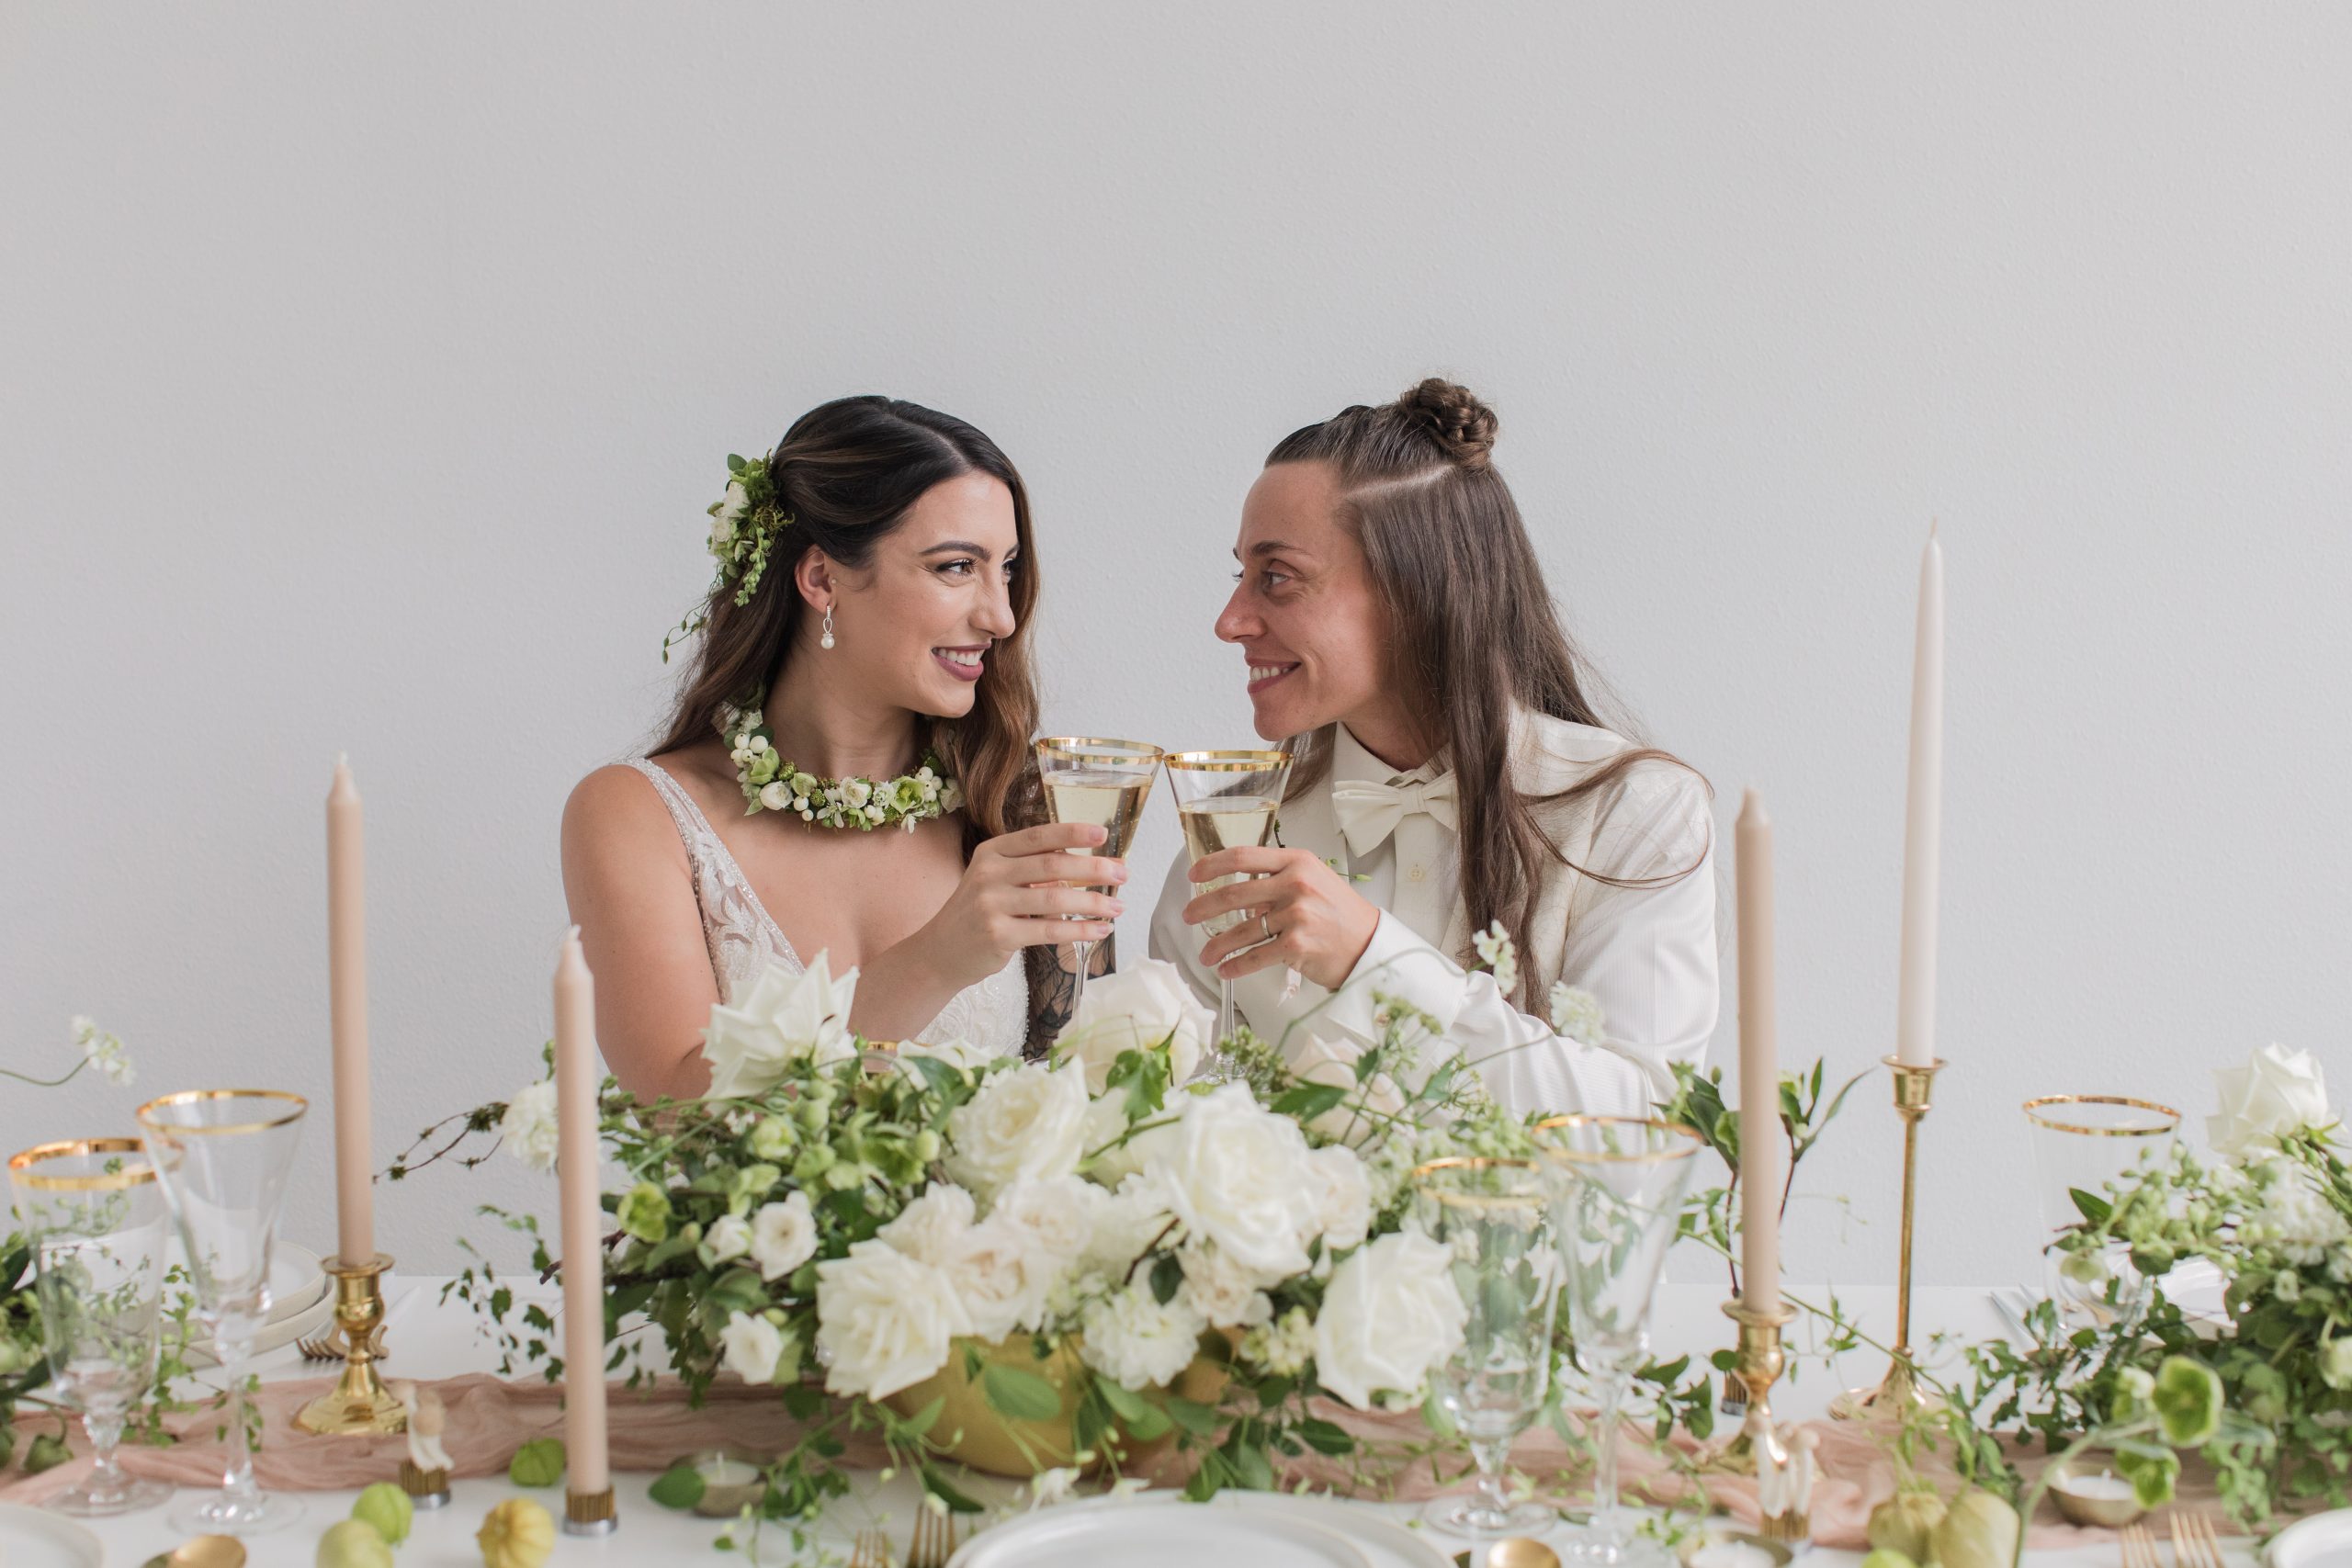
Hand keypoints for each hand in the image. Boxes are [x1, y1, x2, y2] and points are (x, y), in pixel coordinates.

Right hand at [914, 822, 1124, 989]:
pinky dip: (1080, 930)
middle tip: (1122, 874)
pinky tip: (1100, 929)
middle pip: (1051, 865)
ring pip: (1055, 899)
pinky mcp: (998, 935)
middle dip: (1092, 868)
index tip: (1103, 833)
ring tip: (1118, 907)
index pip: (1038, 835)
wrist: (940, 951)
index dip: (1072, 832)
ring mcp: (991, 904)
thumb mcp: (998, 881)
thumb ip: (1035, 871)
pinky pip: (1049, 931)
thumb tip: (1091, 866)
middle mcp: (989, 873)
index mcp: (992, 851)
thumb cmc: (979, 912)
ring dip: (1093, 902)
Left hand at [1183, 846, 1379, 990]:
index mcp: (1296, 861)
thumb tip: (1238, 894)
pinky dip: (1236, 966)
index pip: (1243, 855)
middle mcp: (1296, 883)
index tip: (1194, 874)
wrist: (1369, 943)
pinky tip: (1226, 970)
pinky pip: (1256, 955)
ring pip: (1242, 930)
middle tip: (1188, 916)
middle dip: (1203, 907)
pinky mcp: (1297, 944)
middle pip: (1234, 893)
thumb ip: (1276, 881)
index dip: (1212, 864)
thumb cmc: (1339, 914)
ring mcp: (1297, 914)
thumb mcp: (1312, 881)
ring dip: (1217, 945)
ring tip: (1206, 954)